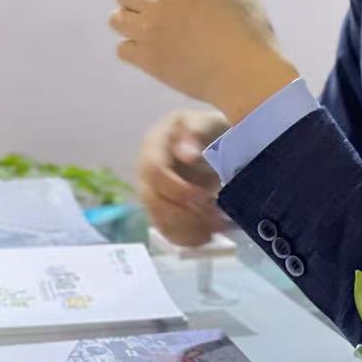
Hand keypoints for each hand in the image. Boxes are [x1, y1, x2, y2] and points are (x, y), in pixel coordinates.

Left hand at [111, 0, 299, 121]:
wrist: (247, 77)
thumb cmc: (250, 33)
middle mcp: (162, 2)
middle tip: (153, 11)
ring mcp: (151, 32)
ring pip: (116, 19)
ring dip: (129, 22)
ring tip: (149, 31)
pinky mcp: (148, 60)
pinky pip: (122, 48)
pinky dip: (133, 49)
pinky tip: (151, 52)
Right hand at [136, 109, 228, 246]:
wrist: (210, 141)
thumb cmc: (209, 130)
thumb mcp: (207, 123)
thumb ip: (198, 133)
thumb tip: (187, 155)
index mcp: (153, 146)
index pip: (155, 171)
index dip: (177, 188)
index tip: (205, 197)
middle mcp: (144, 171)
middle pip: (153, 200)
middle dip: (185, 214)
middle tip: (216, 219)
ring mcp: (151, 193)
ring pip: (159, 219)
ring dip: (188, 229)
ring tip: (216, 228)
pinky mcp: (161, 210)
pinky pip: (166, 230)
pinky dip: (186, 238)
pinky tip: (207, 236)